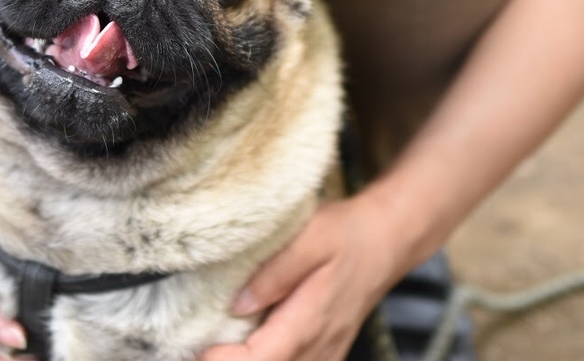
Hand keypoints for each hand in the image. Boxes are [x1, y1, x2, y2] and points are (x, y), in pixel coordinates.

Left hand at [200, 195, 411, 360]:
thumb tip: (237, 304)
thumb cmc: (347, 235)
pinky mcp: (323, 355)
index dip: (222, 360)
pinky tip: (243, 345)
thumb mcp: (310, 238)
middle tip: (198, 344)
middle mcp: (318, 350)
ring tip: (216, 344)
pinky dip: (264, 358)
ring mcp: (323, 356)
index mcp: (309, 323)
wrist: (385, 242)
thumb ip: (273, 273)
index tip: (198, 345)